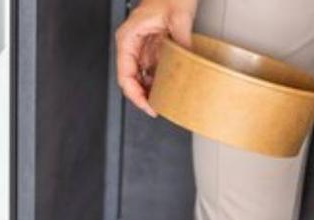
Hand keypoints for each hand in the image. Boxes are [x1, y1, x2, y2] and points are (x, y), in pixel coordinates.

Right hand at [115, 0, 196, 116]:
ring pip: (140, 77)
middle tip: (156, 108)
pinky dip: (158, 81)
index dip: (135, 95)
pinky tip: (167, 87)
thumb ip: (182, 41)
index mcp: (128, 38)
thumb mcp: (179, 17)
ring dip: (150, 90)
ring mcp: (141, 47)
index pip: (125, 75)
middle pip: (130, 80)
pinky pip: (151, 70)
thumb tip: (188, 63)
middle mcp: (131, 44)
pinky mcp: (152, 47)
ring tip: (162, 101)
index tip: (148, 105)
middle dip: (142, 96)